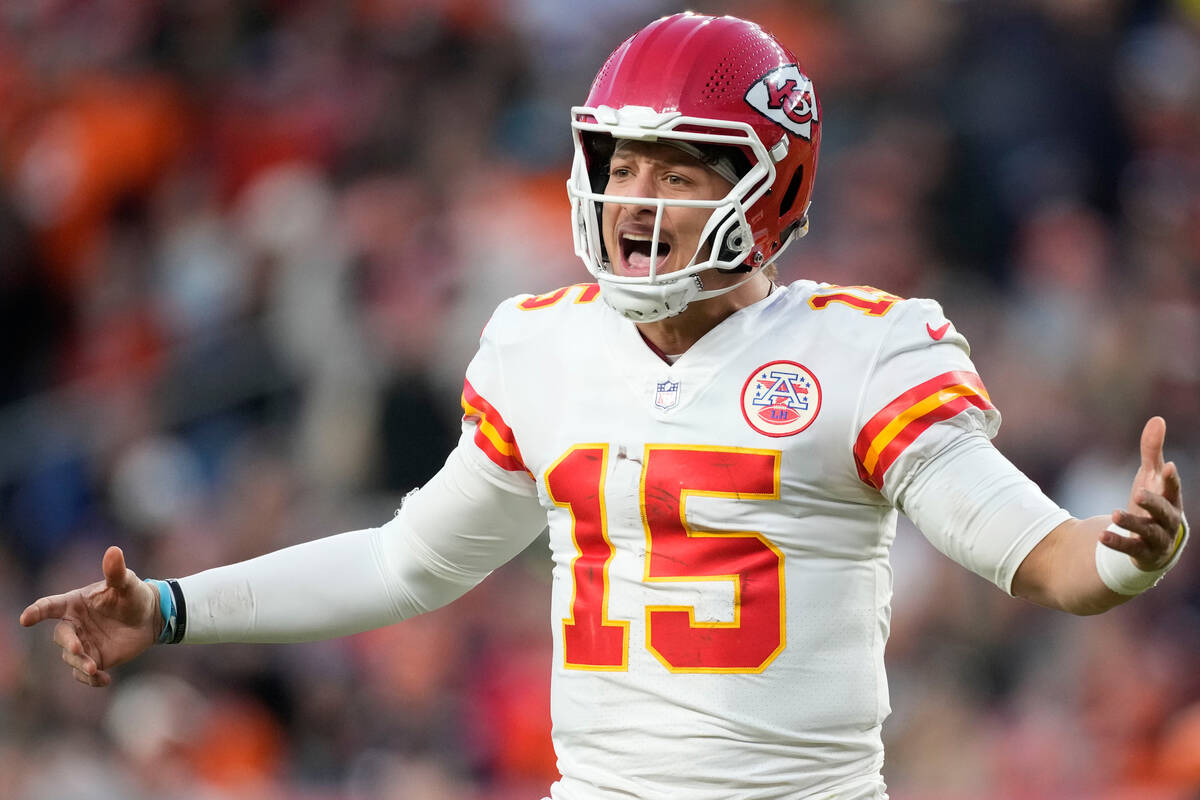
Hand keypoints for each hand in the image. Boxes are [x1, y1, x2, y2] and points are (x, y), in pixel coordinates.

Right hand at [19, 546, 160, 686]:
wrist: (150, 616)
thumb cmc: (133, 595)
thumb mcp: (126, 583)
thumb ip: (116, 571)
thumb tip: (114, 551)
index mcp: (74, 603)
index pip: (50, 606)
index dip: (37, 611)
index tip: (26, 618)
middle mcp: (74, 625)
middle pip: (61, 637)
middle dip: (68, 644)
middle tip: (80, 649)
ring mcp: (82, 643)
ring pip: (71, 657)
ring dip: (80, 663)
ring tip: (94, 668)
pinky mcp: (94, 658)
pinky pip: (84, 673)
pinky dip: (90, 679)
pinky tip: (103, 680)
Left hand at [1102, 416, 1185, 571]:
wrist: (1156, 545)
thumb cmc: (1155, 504)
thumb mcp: (1151, 477)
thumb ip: (1152, 451)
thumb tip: (1157, 419)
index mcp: (1172, 501)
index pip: (1174, 489)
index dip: (1172, 479)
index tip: (1168, 466)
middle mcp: (1168, 521)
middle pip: (1164, 512)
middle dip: (1153, 503)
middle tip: (1139, 493)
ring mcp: (1157, 539)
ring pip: (1148, 531)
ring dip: (1133, 522)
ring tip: (1116, 513)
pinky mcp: (1142, 553)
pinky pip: (1130, 549)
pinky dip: (1117, 542)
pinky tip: (1101, 536)